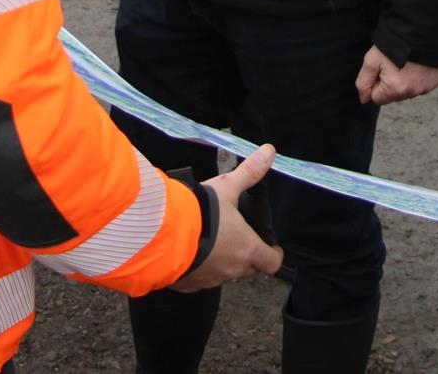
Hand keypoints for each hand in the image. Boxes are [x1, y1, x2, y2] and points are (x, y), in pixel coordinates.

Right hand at [172, 145, 285, 290]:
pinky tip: (190, 252)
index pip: (272, 263)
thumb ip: (249, 172)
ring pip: (224, 275)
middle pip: (249, 270)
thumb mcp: (227, 187)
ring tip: (213, 242)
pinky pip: (199, 280)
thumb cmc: (200, 213)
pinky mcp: (188, 284)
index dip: (274, 255)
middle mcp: (231, 269)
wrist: (163, 234)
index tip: (272, 248)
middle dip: (249, 258)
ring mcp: (209, 279)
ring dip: (223, 262)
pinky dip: (199, 269)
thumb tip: (269, 152)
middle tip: (242, 241)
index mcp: (247, 250)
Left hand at [354, 45, 437, 104]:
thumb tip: (364, 99)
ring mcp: (425, 88)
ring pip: (406, 92)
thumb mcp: (371, 60)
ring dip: (403, 82)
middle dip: (390, 84)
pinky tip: (416, 65)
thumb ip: (363, 82)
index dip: (376, 83)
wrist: (419, 30)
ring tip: (405, 63)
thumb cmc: (393, 44)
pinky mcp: (434, 82)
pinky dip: (417, 78)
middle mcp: (412, 92)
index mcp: (395, 89)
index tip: (381, 68)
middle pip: (393, 96)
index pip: (377, 98)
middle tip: (393, 64)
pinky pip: (420, 86)